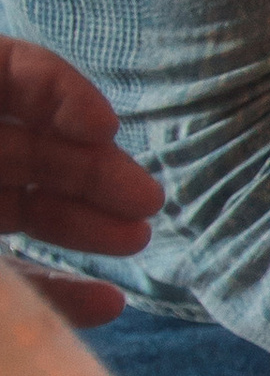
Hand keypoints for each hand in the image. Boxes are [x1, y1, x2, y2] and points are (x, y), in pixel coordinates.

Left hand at [0, 37, 162, 325]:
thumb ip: (6, 95)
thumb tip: (91, 129)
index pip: (1, 71)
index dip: (55, 91)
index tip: (104, 128)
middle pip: (24, 145)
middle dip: (90, 170)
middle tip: (148, 200)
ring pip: (21, 209)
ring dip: (84, 224)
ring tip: (138, 239)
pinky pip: (13, 286)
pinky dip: (57, 293)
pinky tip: (106, 304)